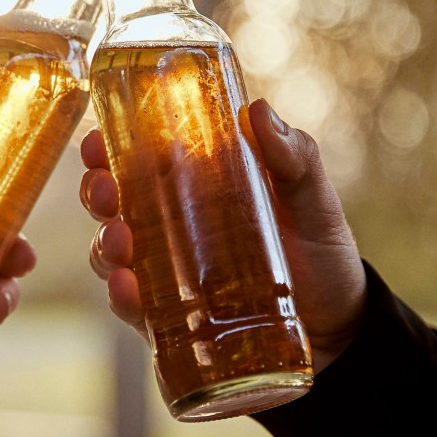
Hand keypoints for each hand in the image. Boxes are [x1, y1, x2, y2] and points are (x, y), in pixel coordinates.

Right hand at [79, 99, 365, 371]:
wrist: (339, 326)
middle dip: (96, 193)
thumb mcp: (313, 198)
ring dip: (105, 245)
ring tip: (119, 241)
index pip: (136, 159)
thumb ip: (294, 156)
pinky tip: (127, 290)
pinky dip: (123, 298)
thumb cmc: (320, 250)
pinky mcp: (172, 319)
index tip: (97, 140)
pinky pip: (136, 308)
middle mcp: (169, 227)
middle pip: (112, 203)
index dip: (107, 148)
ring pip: (113, 254)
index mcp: (194, 186)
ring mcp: (166, 273)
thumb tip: (257, 110)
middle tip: (106, 191)